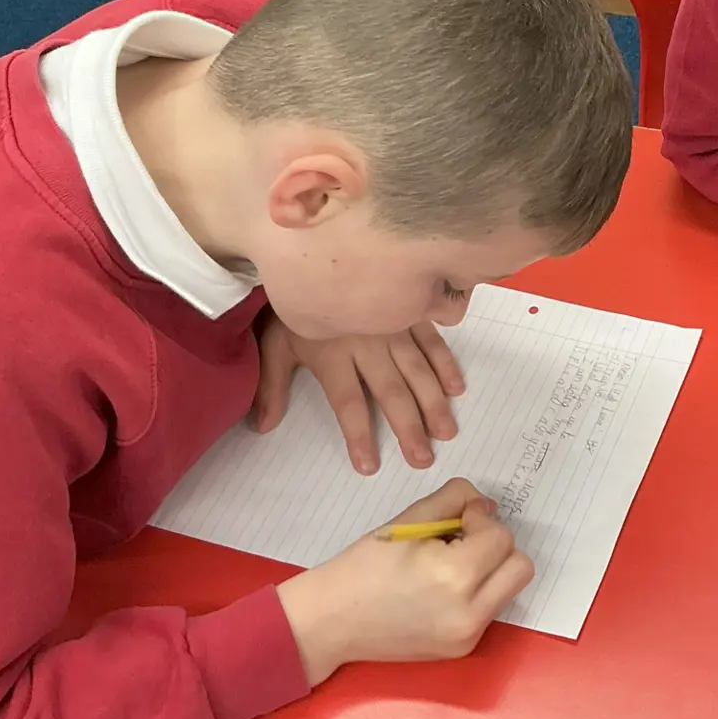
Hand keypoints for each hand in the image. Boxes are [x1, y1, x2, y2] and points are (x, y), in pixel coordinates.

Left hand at [252, 315, 465, 473]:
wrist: (307, 252)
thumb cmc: (291, 304)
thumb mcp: (274, 344)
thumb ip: (271, 386)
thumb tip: (262, 427)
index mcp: (333, 355)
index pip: (348, 403)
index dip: (359, 435)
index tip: (369, 466)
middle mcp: (367, 343)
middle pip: (391, 391)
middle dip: (409, 428)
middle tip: (423, 459)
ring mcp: (392, 325)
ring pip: (418, 369)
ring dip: (434, 402)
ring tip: (446, 432)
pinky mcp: (408, 311)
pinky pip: (431, 339)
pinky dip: (445, 362)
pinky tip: (456, 387)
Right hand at [276, 478, 534, 685]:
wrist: (330, 622)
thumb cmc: (363, 567)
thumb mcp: (408, 520)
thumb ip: (454, 501)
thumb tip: (487, 506)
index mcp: (454, 577)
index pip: (501, 537)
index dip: (480, 521)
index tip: (456, 521)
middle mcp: (469, 613)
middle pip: (519, 566)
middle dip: (495, 545)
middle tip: (459, 541)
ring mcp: (467, 637)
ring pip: (510, 589)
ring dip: (491, 569)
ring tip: (450, 565)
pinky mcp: (461, 649)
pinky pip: (490, 609)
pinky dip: (477, 592)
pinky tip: (442, 588)